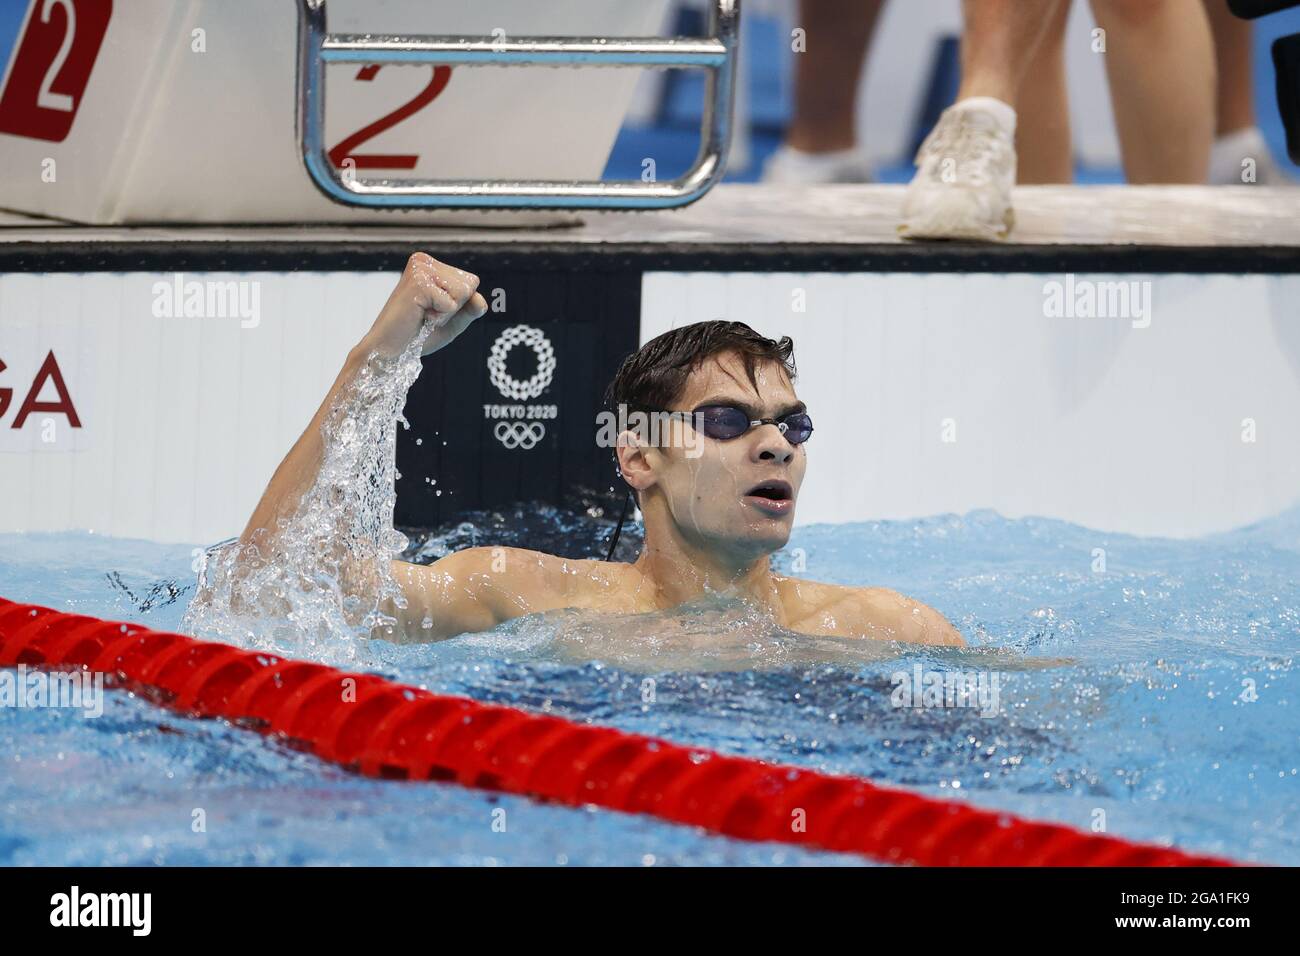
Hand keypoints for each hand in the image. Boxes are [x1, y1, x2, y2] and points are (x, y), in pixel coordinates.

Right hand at [362, 252, 487, 359]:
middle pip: (470, 284)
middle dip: (455, 308)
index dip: (459, 305)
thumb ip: (471, 309)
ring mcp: (420, 269)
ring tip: (422, 315)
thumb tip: (480, 299)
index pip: (471, 281)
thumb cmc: (418, 336)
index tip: (433, 311)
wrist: (390, 351)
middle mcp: (424, 261)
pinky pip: (452, 303)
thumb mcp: (453, 321)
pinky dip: (439, 318)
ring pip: (464, 292)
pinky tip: (418, 316)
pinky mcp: (418, 282)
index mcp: (431, 265)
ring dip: (447, 313)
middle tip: (427, 315)